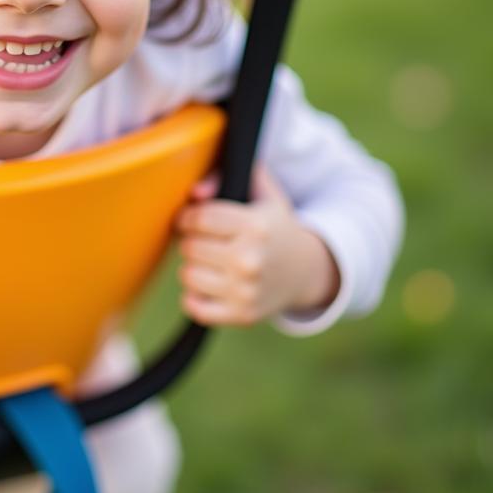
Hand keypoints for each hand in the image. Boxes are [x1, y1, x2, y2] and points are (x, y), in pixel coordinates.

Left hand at [174, 165, 338, 326]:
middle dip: (191, 241)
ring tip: (208, 262)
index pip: (198, 218)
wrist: (305, 271)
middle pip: (190, 246)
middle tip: (204, 241)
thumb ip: (226, 177)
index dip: (187, 217)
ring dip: (192, 267)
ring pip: (188, 275)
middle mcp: (250, 259)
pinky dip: (194, 298)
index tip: (190, 219)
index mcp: (255, 226)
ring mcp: (246, 290)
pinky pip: (196, 308)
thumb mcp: (261, 194)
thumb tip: (196, 192)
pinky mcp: (242, 315)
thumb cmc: (274, 227)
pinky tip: (206, 286)